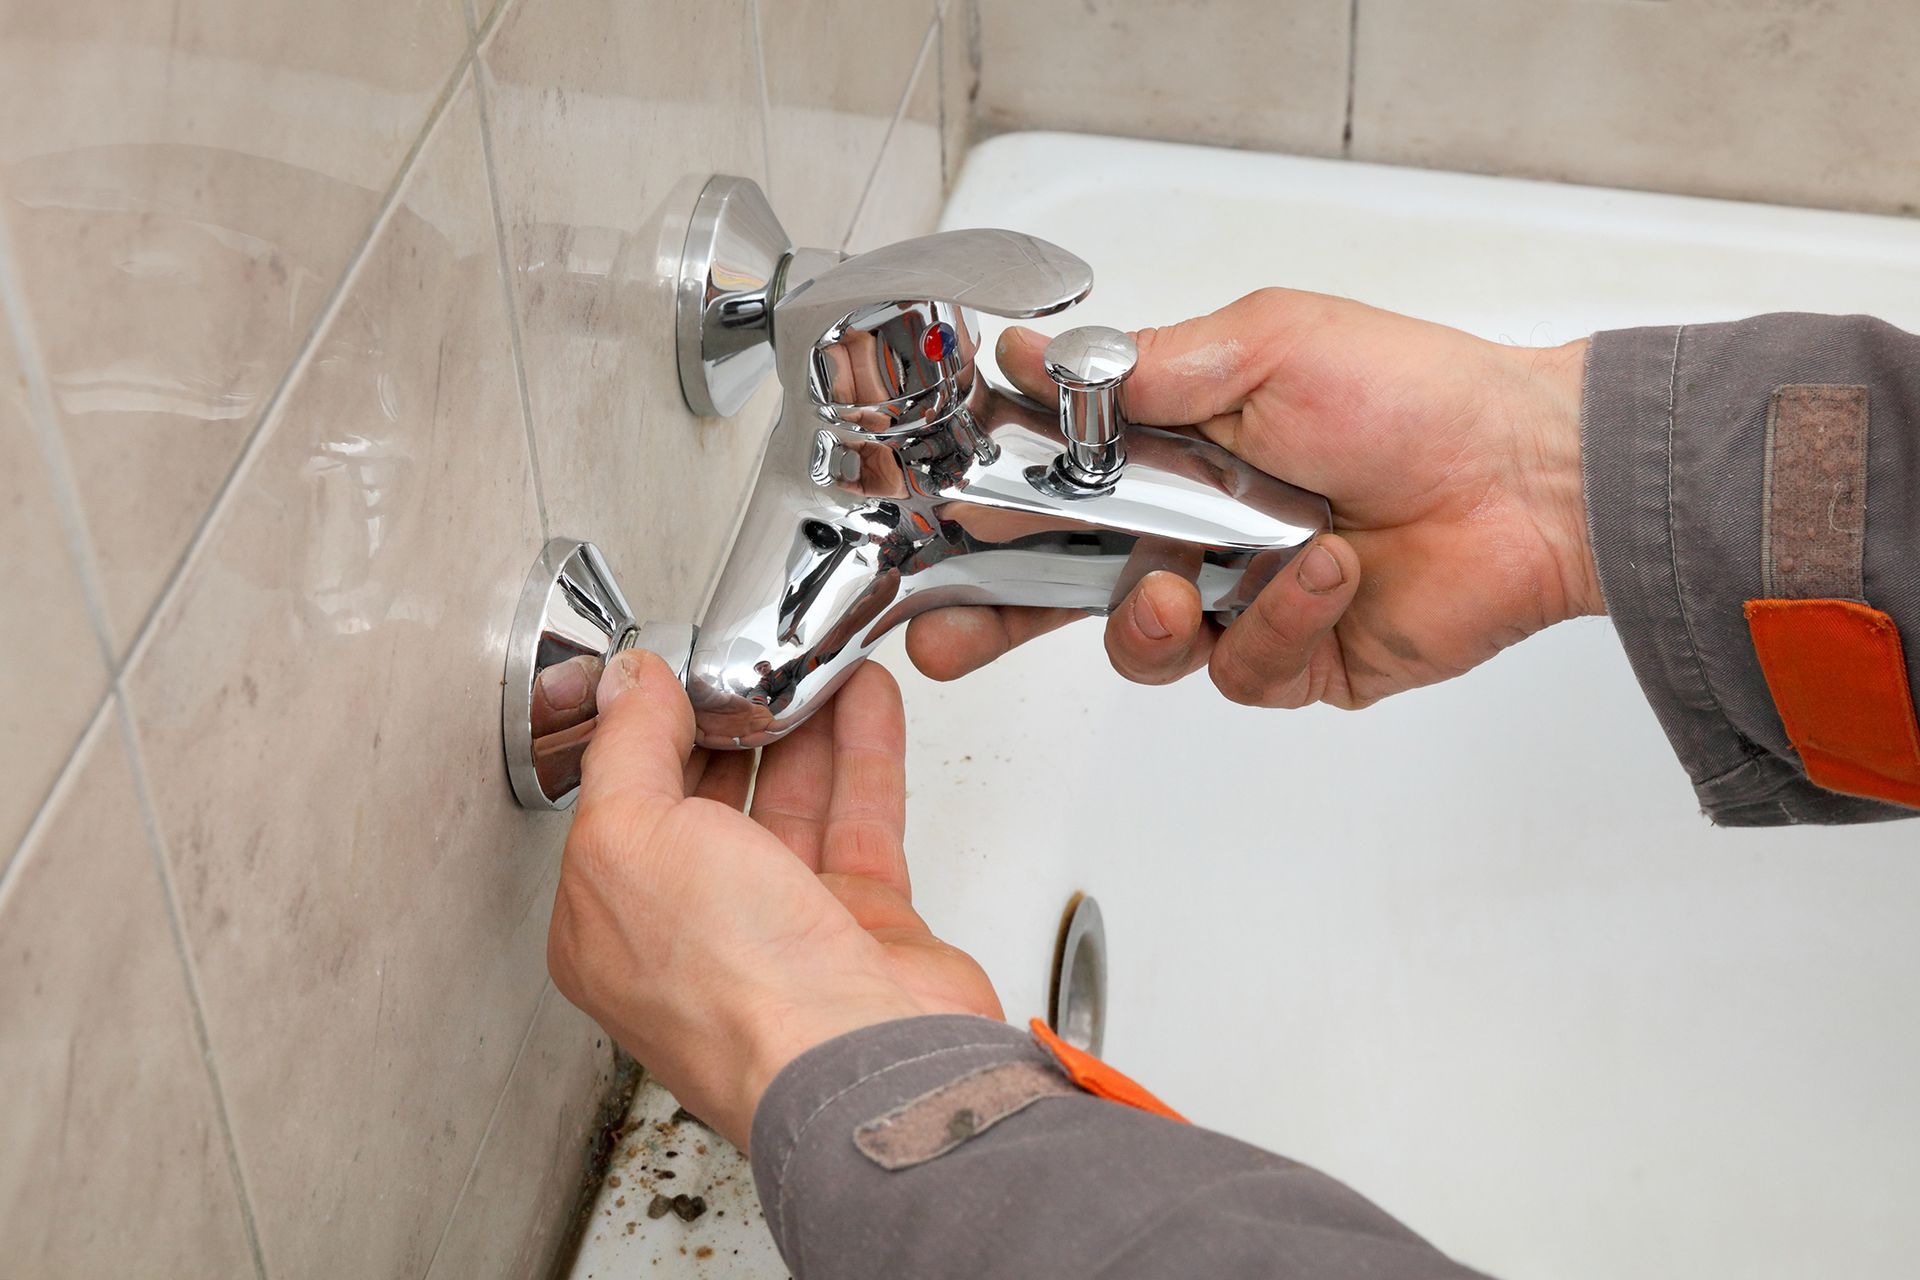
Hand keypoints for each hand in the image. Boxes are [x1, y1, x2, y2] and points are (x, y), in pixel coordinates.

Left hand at [547, 650, 1000, 1150]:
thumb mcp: (630, 838)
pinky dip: (865, 752)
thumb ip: (625, 748)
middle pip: (710, 802)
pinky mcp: (864, 929)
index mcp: (611, 926)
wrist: (860, 1062)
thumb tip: (627, 685)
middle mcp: (696, 935)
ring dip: (803, 725)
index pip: (621, 805)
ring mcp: (784, 933)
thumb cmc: (736, 990)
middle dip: (729, 724)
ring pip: (792, 805)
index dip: (645, 731)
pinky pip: (861, 820)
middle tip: (748, 657)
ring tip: (811, 659)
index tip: (674, 669)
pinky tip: (865, 701)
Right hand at [906, 289, 1602, 707]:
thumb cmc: (1411, 395)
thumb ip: (1145, 369)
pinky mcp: (1288, 660)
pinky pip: (1238, 671)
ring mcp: (1235, 601)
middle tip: (945, 632)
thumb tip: (1033, 362)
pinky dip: (1279, 624)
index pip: (1049, 488)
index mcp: (1170, 449)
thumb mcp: (1265, 346)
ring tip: (1187, 585)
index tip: (937, 526)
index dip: (986, 514)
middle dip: (993, 613)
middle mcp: (1190, 530)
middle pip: (1062, 587)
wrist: (1529, 477)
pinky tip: (1330, 573)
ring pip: (1138, 645)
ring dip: (1152, 619)